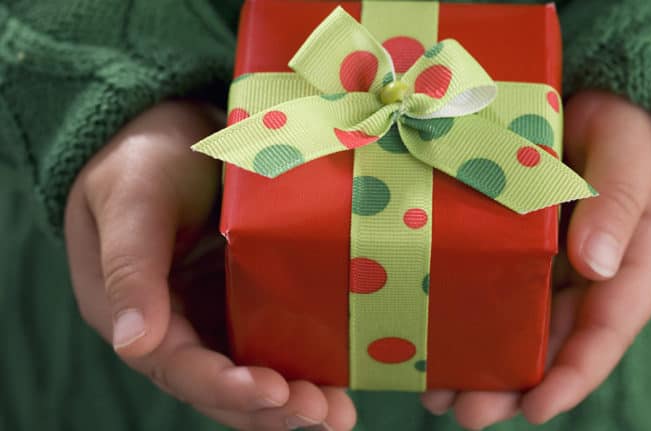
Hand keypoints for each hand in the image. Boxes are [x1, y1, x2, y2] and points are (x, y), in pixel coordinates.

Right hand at [64, 101, 355, 430]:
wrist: (175, 128)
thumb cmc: (144, 157)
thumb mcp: (131, 199)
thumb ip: (130, 267)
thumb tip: (133, 344)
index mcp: (137, 311)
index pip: (179, 367)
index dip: (226, 388)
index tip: (274, 392)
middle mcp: (176, 324)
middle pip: (221, 384)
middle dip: (271, 407)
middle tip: (324, 414)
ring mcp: (215, 312)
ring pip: (252, 370)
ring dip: (293, 398)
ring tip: (338, 413)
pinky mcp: (249, 296)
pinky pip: (275, 339)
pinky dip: (305, 362)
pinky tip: (342, 377)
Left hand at [420, 91, 650, 428]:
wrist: (607, 98)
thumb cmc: (629, 121)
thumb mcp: (630, 152)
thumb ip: (618, 203)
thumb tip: (597, 267)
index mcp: (633, 259)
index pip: (607, 329)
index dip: (574, 375)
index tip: (536, 409)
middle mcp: (591, 272)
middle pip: (554, 340)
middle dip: (511, 383)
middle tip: (466, 414)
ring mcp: (553, 260)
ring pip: (519, 323)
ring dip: (482, 362)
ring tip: (436, 395)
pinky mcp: (520, 243)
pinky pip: (495, 285)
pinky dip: (467, 313)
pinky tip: (431, 337)